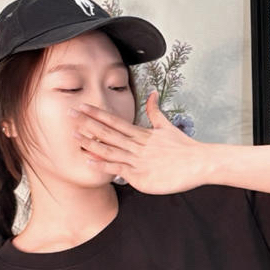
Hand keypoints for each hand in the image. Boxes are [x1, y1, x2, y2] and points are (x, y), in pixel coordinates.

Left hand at [72, 92, 210, 194]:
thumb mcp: (167, 126)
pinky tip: (88, 161)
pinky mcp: (140, 175)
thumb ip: (155, 111)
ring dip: (91, 143)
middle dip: (87, 123)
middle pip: (108, 132)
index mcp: (142, 133)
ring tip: (74, 137)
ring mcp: (138, 160)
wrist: (199, 163)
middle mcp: (137, 144)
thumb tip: (152, 93)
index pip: (114, 121)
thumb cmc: (185, 148)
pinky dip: (102, 165)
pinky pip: (117, 169)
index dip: (96, 113)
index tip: (81, 106)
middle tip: (70, 114)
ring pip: (109, 149)